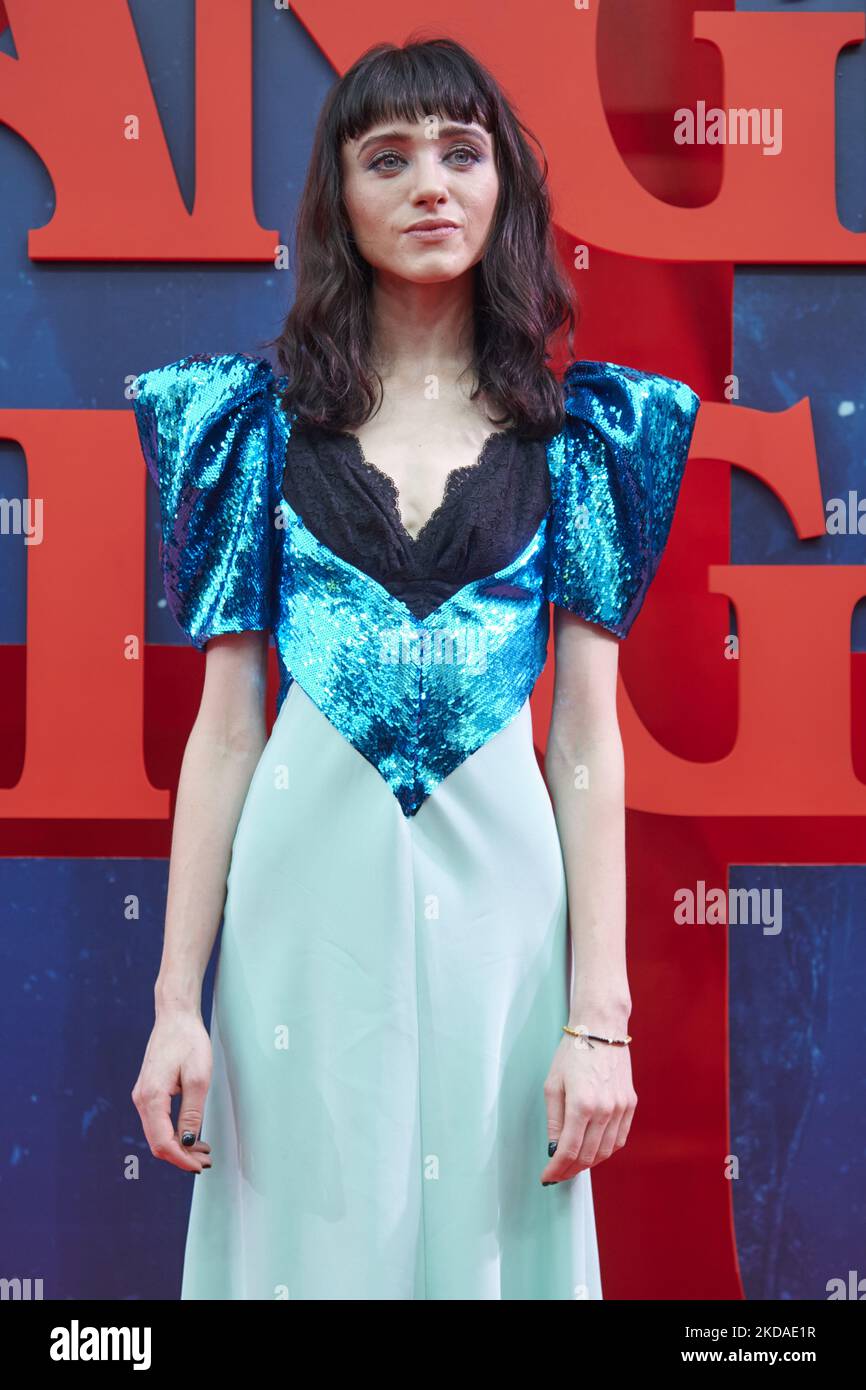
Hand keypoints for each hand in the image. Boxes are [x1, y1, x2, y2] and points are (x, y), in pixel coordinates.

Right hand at [132, 1008, 212, 1173]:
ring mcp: (142, 1096)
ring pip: (157, 1134)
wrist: (175, 1016)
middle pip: (157, 1143)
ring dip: (178, 1147)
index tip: (200, 1166)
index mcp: (151, 1097)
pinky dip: (173, 1134)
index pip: (163, 1142)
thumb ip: (192, 1113)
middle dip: (181, 1157)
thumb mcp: (198, 1078)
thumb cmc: (188, 1041)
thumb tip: (187, 1143)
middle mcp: (141, 1099)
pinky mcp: (148, 1092)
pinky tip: (190, 1135)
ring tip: (202, 1152)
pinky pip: (157, 1122)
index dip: (182, 1159)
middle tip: (205, 1162)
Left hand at [540, 1032, 636, 1183]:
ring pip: (606, 1152)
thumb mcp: (553, 1084)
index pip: (569, 1150)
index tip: (547, 1177)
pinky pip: (619, 1139)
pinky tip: (593, 1150)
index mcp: (581, 1104)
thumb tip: (554, 1148)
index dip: (556, 1169)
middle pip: (588, 1156)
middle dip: (570, 1170)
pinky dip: (606, 1151)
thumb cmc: (574, 1052)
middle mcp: (605, 1110)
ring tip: (573, 1164)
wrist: (602, 1029)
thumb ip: (554, 1120)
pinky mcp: (630, 1105)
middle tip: (557, 1174)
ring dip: (588, 1163)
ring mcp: (621, 1108)